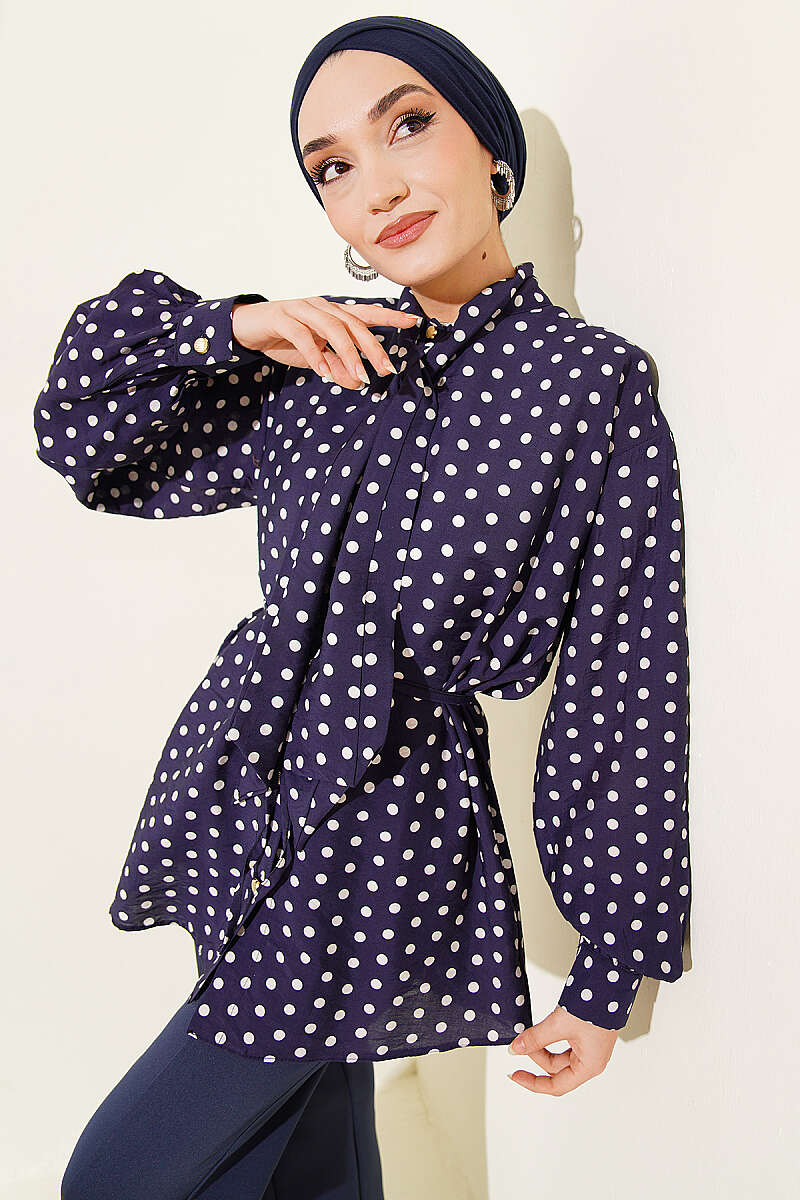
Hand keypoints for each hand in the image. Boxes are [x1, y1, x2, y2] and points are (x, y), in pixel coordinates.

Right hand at [232, 297, 420, 389]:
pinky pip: (303, 336)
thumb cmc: (284, 339)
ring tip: (360, 377)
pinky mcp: (282, 317)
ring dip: (348, 354)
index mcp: (333, 313)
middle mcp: (321, 307)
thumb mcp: (315, 359)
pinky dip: (315, 355)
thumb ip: (337, 368)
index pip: (365, 314)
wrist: (247, 328)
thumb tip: (359, 383)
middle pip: (354, 324)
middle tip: (386, 370)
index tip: (413, 323)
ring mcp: (302, 310)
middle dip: (373, 348)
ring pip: (332, 329)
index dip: (389, 317)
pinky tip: (324, 372)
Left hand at [506, 1005, 618, 1095]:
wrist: (610, 982)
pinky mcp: (587, 1035)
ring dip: (542, 1047)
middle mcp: (591, 1060)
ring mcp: (590, 1048)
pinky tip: (541, 1030)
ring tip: (529, 1034)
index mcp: (589, 1066)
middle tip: (520, 1044)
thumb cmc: (595, 1006)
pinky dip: (550, 1038)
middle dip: (536, 1057)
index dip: (533, 1083)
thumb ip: (535, 1038)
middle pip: (556, 1070)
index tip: (516, 1075)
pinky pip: (564, 1044)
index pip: (557, 1086)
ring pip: (559, 1056)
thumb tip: (516, 1048)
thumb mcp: (559, 1024)